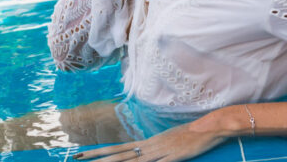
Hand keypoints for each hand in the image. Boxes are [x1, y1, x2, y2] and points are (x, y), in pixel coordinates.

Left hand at [71, 118, 227, 161]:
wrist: (208, 127)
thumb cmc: (191, 134)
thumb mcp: (169, 141)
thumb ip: (156, 149)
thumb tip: (143, 154)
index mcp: (148, 143)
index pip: (119, 148)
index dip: (101, 151)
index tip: (83, 154)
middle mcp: (150, 147)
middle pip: (119, 154)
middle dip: (98, 157)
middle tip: (78, 158)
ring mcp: (160, 152)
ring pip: (132, 161)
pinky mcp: (172, 158)